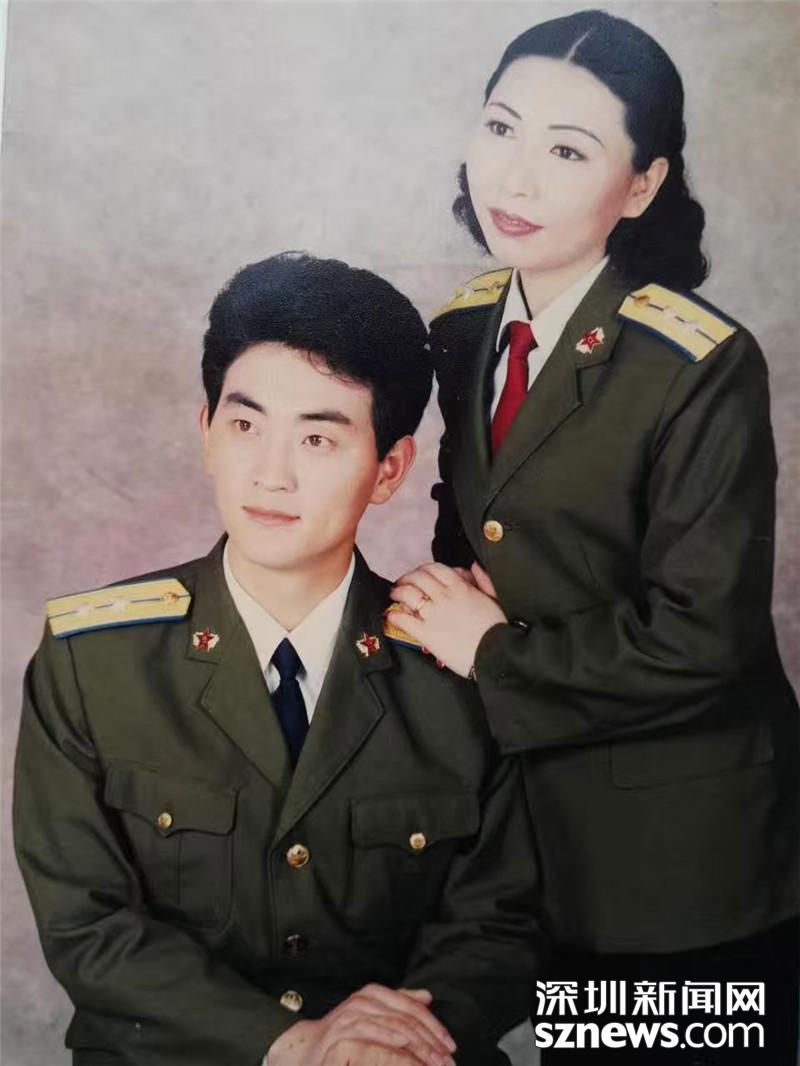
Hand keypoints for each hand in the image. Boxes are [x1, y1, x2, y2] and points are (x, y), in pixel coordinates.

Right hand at [266, 985, 455, 1065]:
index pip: (413, 1007)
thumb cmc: (341, 1035)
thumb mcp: (371, 1015)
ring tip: (433, 1062)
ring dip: (417, 1047)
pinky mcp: (343, 1030)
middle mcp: (365, 999)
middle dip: (431, 1042)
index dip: (434, 1027)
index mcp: (375, 993)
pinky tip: (404, 1046)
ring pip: (394, 1026)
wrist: (305, 1049)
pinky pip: (373, 1034)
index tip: (450, 1046)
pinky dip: (391, 1040)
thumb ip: (398, 1004)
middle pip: (407, 1017)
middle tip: (446, 1061)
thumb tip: (427, 996)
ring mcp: (353, 1013)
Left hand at [390, 562, 506, 677]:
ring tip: (394, 595)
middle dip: (407, 578)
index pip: (435, 569)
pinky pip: (405, 621)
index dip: (423, 569)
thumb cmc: (499, 628)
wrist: (496, 653)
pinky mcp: (427, 634)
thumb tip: (473, 566)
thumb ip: (483, 579)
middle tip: (402, 582)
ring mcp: (434, 615)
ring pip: (408, 595)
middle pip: (418, 578)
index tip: (419, 573)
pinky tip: (391, 616)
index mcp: (461, 587)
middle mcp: (444, 597)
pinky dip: (394, 616)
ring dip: (397, 592)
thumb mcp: (496, 597)